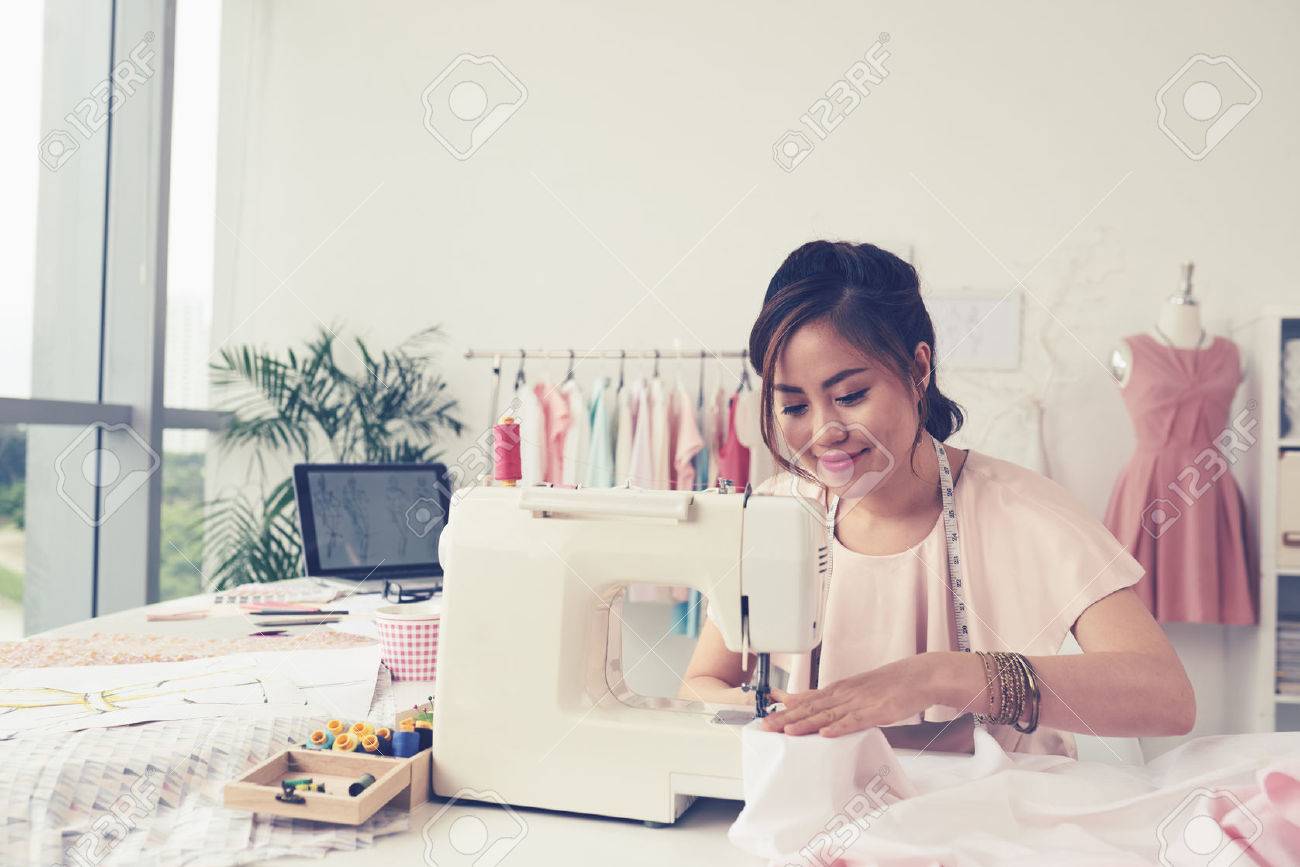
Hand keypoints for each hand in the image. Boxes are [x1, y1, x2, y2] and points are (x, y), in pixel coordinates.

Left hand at [759, 653, 939, 736]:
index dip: (784, 708)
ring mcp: (860, 702)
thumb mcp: (856, 689)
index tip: (764, 715)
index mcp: (839, 689)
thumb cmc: (889, 685)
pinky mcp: (877, 711)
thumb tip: (817, 710)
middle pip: (811, 707)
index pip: (806, 699)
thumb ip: (835, 700)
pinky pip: (855, 721)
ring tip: (787, 731)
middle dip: (786, 717)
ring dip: (806, 723)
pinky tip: (826, 734)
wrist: (918, 676)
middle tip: (765, 727)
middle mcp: (844, 694)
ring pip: (828, 715)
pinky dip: (840, 728)